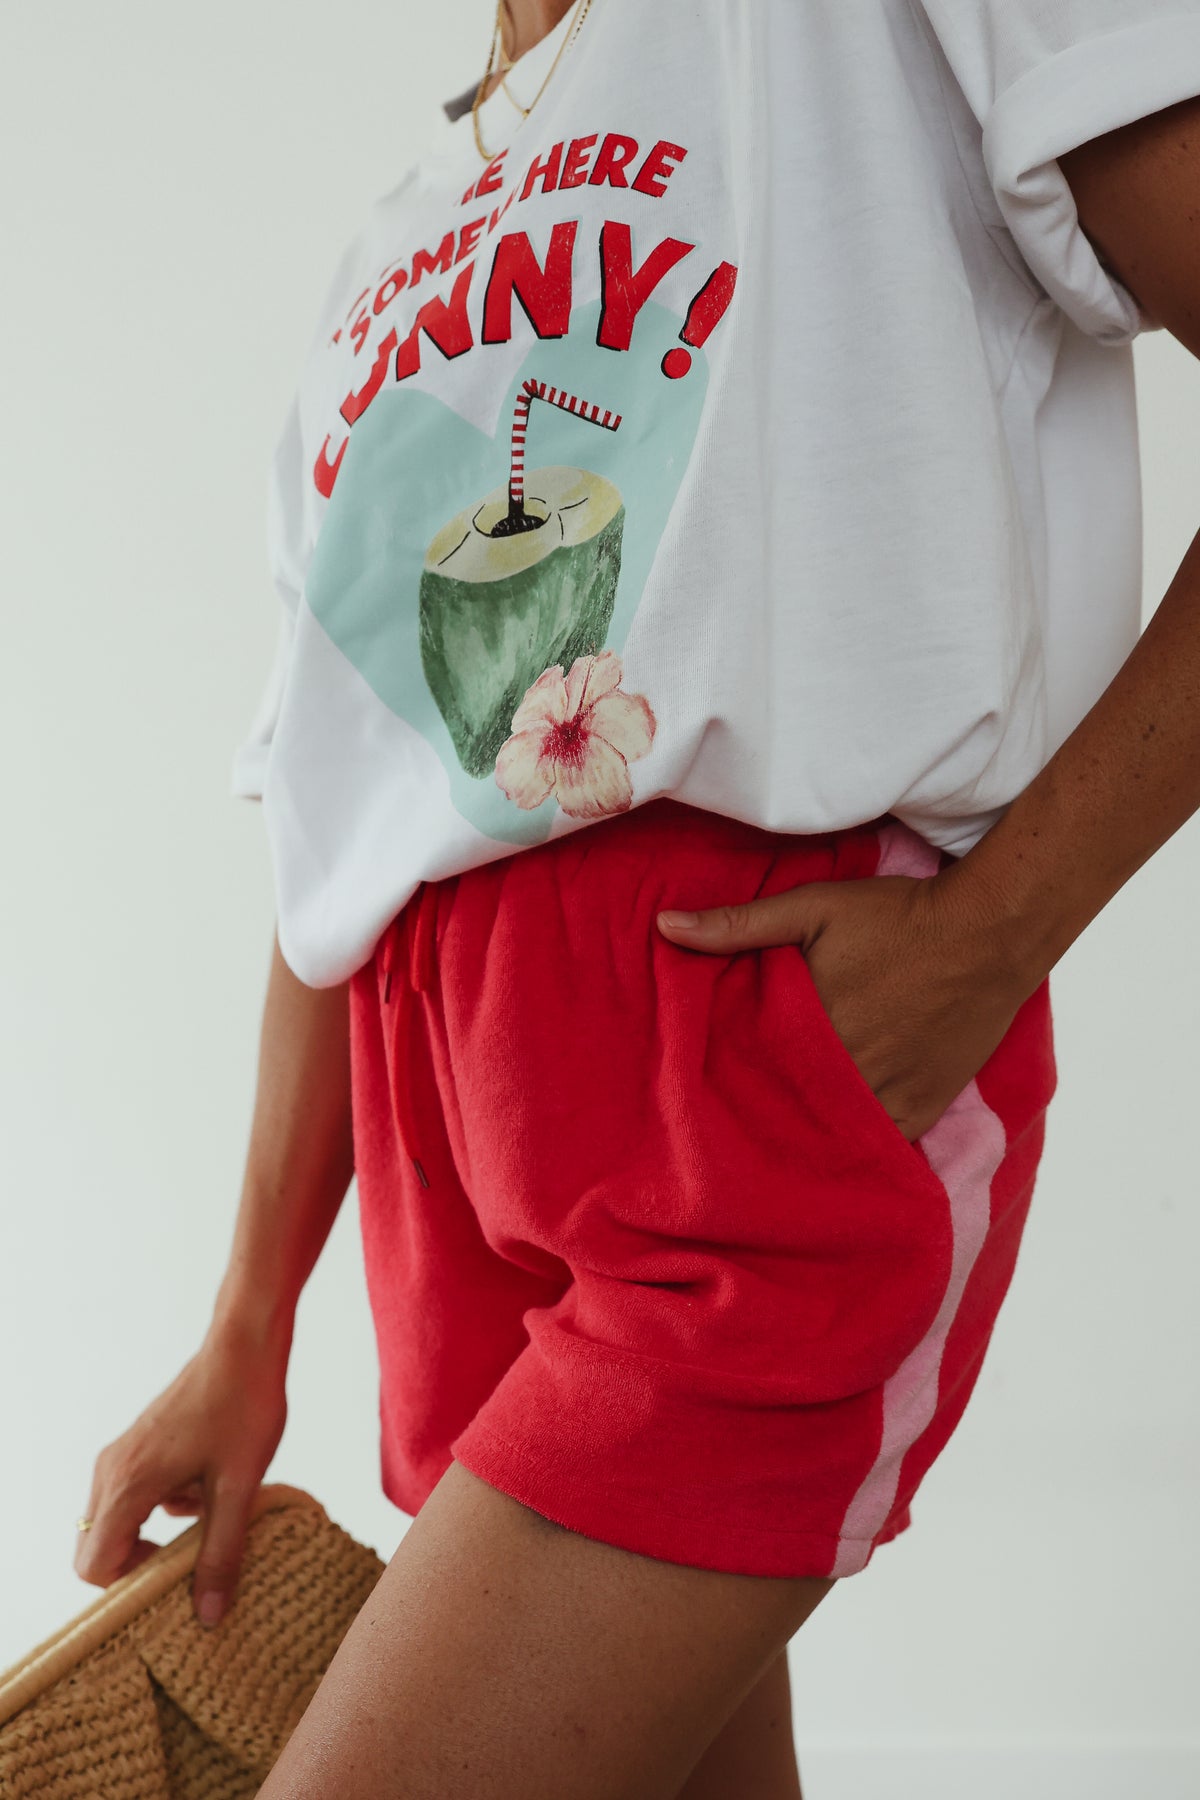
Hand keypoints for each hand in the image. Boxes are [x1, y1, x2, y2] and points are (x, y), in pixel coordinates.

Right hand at [73, 1317, 289, 1627]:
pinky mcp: (140, 1444)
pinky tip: (212, 1486)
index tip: (175, 1581)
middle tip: (192, 1560)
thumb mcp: (239, 1488)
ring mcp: (123, 1454)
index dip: (129, 1586)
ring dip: (158, 1533)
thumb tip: (207, 1617)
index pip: (94, 1566)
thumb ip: (221, 1554)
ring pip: (119, 1521)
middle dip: (141, 1565)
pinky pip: (136, 1495)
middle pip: (98, 1547)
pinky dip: (166, 1504)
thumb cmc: (243, 1406)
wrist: (246, 1342)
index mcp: (127, 1484)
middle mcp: (112, 1470)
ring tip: (212, 1513)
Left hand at [656, 865, 1039, 1140]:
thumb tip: (664, 928)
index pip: (749, 1071)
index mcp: (811, 1025)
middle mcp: (848, 1068)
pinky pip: (881, 1146)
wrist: (989, 932)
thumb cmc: (896, 916)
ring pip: (830, 1135)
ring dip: (803, 1137)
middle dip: (757, 1116)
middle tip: (723, 1130)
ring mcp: (890, 1093)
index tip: (694, 1095)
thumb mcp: (812, 906)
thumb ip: (738, 924)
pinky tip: (829, 1157)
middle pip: (786, 1108)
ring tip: (768, 1151)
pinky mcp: (925, 1105)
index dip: (724, 1084)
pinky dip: (855, 1152)